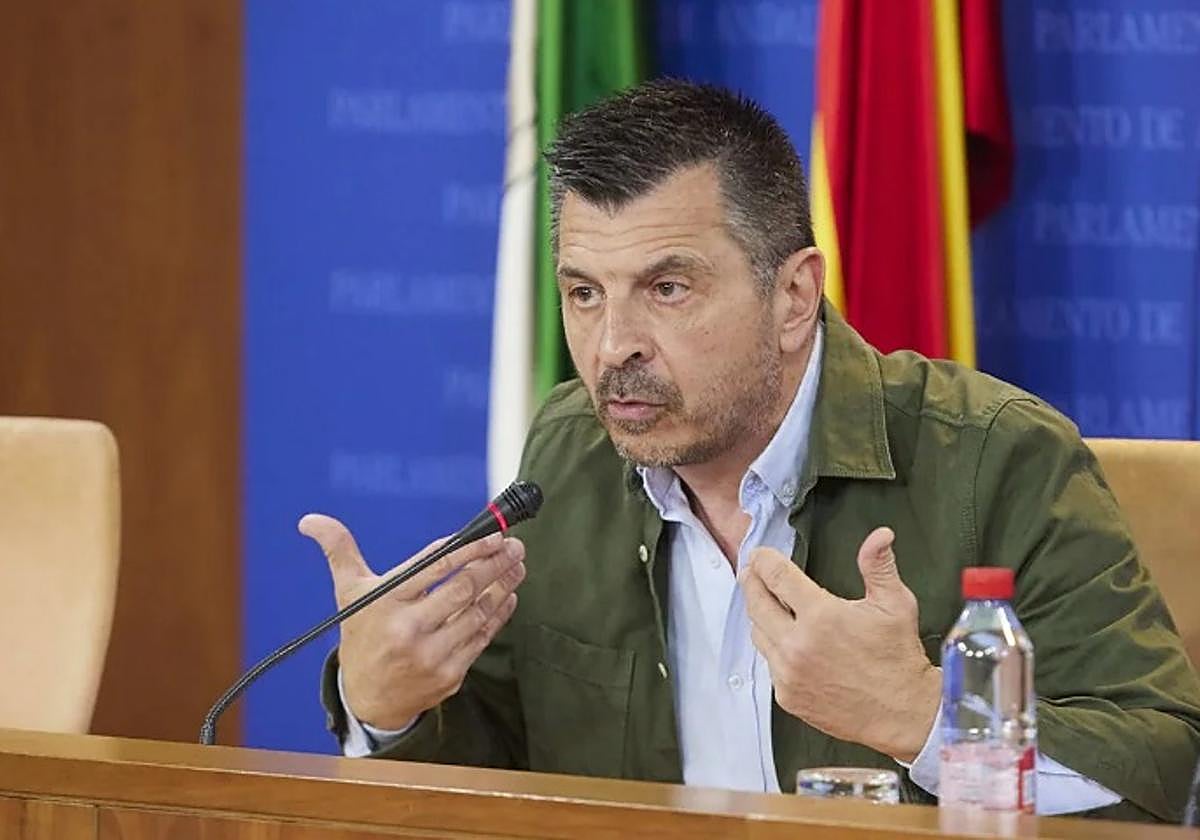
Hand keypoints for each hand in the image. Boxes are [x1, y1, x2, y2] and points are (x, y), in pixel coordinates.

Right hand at [299, 515, 525, 729]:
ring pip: (478, 611)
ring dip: (503, 584)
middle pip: (463, 587)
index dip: (469, 548)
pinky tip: (509, 594)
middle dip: (494, 562)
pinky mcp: (450, 673)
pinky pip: (482, 637)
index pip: (435, 566)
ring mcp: (431, 654)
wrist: (367, 700)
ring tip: (518, 564)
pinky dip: (500, 613)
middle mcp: (408, 628)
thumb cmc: (362, 635)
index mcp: (386, 602)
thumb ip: (339, 551)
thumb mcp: (348, 592)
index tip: (492, 534)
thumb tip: (311, 520)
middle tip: (515, 545)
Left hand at [739, 527, 939, 761]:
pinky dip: (774, 648)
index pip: (776, 576)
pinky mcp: (787, 695)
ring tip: (768, 603)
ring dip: (761, 615)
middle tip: (751, 572)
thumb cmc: (899, 657)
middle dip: (752, 582)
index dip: (764, 560)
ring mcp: (789, 672)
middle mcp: (797, 644)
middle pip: (756, 602)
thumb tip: (880, 534)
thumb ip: (878, 566)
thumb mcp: (895, 605)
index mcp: (821, 616)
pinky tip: (786, 640)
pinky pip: (769, 663)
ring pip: (758, 633)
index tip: (760, 554)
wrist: (903, 714)